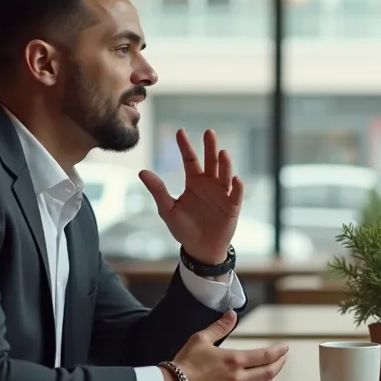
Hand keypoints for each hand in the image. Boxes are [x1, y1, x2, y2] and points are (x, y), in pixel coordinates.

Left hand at [140, 129, 242, 264]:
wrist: (200, 248)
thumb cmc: (184, 228)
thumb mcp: (168, 209)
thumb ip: (158, 190)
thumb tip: (142, 172)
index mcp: (194, 181)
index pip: (189, 159)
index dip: (185, 146)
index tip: (180, 131)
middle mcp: (209, 183)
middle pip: (210, 161)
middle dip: (210, 147)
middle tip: (209, 132)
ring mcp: (222, 193)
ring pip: (225, 174)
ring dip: (225, 164)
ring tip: (223, 153)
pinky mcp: (232, 206)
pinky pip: (236, 194)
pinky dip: (237, 187)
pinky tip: (236, 179)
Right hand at [168, 309, 288, 380]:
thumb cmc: (185, 363)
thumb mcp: (201, 338)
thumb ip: (220, 327)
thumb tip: (232, 314)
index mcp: (235, 360)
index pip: (266, 356)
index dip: (279, 351)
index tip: (285, 347)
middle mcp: (238, 377)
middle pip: (269, 372)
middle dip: (280, 364)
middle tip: (283, 358)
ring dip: (270, 377)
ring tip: (272, 370)